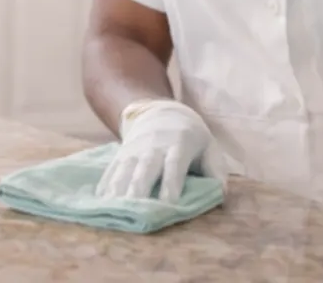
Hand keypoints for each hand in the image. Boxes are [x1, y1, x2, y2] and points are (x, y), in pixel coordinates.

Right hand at [95, 99, 227, 202]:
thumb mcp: (209, 148)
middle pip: (144, 169)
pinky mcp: (121, 154)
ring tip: (114, 208)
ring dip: (118, 190)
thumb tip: (220, 195)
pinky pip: (111, 170)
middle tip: (136, 210)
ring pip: (124, 170)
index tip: (170, 204)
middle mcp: (152, 147)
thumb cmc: (191, 138)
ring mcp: (133, 150)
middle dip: (140, 190)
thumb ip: (216, 171)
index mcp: (178, 144)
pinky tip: (101, 200)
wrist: (159, 112)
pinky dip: (106, 185)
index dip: (172, 184)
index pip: (174, 165)